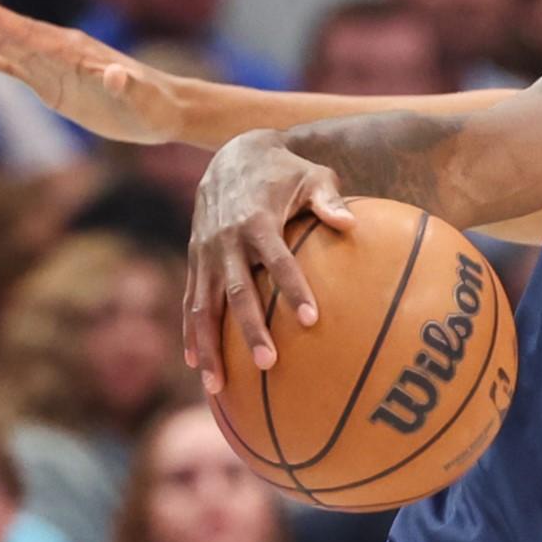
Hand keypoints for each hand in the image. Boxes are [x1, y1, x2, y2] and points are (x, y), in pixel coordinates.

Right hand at [0, 0, 186, 144]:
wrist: (163, 109)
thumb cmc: (154, 104)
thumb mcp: (143, 98)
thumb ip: (128, 86)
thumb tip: (115, 75)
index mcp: (74, 53)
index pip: (30, 33)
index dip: (1, 20)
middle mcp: (58, 53)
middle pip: (8, 34)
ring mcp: (52, 67)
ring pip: (5, 47)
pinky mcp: (52, 84)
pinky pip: (14, 69)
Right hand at [187, 131, 353, 390]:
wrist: (231, 154)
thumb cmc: (284, 170)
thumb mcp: (312, 176)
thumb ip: (329, 200)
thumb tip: (351, 224)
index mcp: (257, 220)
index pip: (278, 260)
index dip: (293, 288)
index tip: (311, 319)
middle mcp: (226, 240)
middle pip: (237, 291)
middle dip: (250, 329)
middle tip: (268, 363)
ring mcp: (206, 253)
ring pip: (203, 305)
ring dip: (210, 346)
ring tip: (217, 386)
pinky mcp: (196, 260)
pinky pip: (191, 302)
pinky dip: (191, 333)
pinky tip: (195, 364)